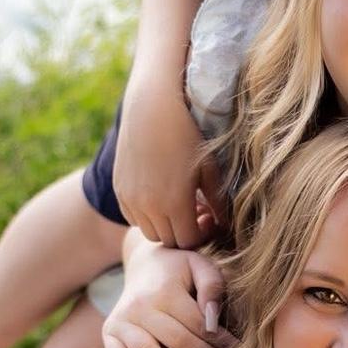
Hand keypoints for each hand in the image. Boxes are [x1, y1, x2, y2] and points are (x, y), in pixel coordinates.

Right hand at [103, 241, 235, 347]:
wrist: (145, 266)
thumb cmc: (182, 271)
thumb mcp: (201, 266)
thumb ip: (212, 287)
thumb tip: (212, 319)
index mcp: (165, 289)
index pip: (198, 324)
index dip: (221, 342)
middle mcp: (140, 305)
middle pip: (177, 341)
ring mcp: (122, 320)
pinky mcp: (109, 332)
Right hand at [112, 82, 220, 248]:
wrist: (153, 106)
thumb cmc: (188, 135)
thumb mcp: (210, 169)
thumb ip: (219, 204)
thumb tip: (227, 227)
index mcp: (174, 203)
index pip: (188, 241)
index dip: (202, 234)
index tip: (208, 216)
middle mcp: (148, 206)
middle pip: (169, 240)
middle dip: (184, 232)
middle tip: (195, 210)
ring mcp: (130, 199)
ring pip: (150, 232)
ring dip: (165, 225)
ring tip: (177, 203)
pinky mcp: (120, 189)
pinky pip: (134, 218)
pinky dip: (147, 215)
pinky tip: (159, 195)